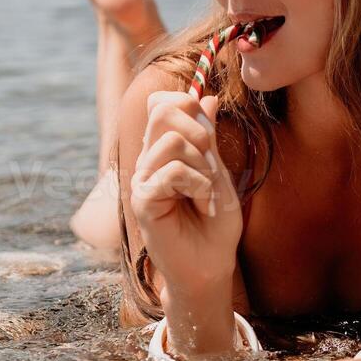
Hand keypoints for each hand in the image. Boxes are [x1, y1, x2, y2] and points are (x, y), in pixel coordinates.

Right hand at [130, 91, 239, 294]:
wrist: (211, 264)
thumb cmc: (215, 224)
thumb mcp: (218, 172)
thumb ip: (208, 137)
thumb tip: (207, 96)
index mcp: (163, 150)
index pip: (161, 103)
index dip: (185, 102)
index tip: (208, 129)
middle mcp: (148, 160)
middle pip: (161, 111)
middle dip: (198, 130)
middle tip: (211, 163)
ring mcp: (142, 179)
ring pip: (171, 142)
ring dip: (202, 166)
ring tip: (206, 193)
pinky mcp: (142, 200)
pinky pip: (172, 172)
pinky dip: (197, 185)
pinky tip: (201, 205)